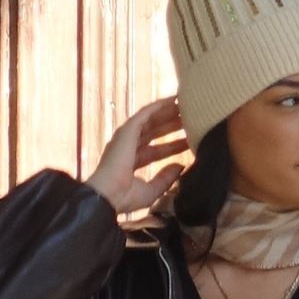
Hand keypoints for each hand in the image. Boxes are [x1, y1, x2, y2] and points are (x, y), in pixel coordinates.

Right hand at [84, 95, 190, 216]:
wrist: (108, 194)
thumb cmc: (125, 197)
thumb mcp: (152, 190)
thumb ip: (166, 178)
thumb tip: (181, 166)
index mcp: (131, 163)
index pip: (156, 151)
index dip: (173, 146)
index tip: (189, 142)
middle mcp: (127, 147)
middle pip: (154, 132)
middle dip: (171, 125)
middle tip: (190, 119)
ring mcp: (126, 137)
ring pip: (151, 120)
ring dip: (167, 112)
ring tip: (186, 105)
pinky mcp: (128, 129)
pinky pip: (146, 113)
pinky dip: (160, 105)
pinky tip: (174, 100)